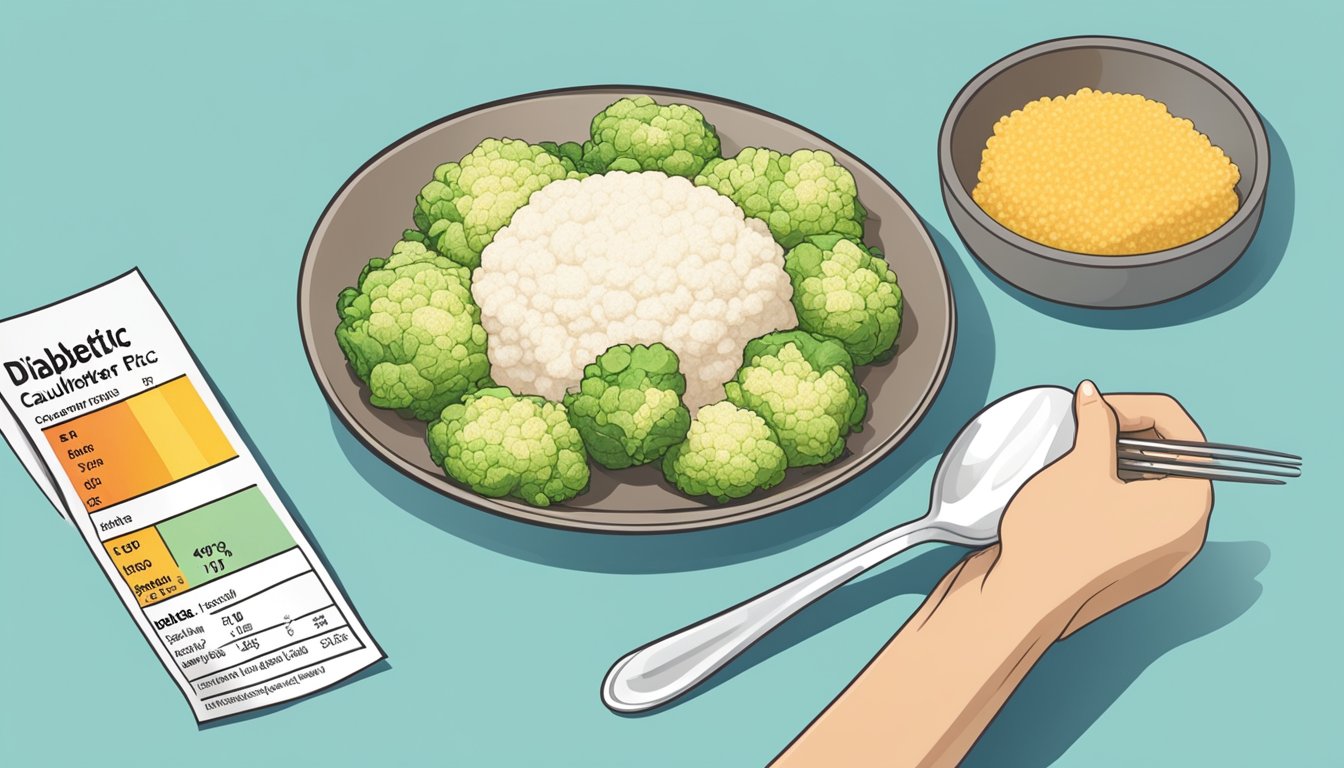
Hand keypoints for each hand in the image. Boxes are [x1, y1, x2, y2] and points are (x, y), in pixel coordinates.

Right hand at [992, 380, 1213, 636]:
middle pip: (1171, 462)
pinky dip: (1110, 490)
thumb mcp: (1081, 466)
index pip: (1185, 437)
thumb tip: (1095, 396)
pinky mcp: (1132, 564)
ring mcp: (1160, 554)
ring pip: (1150, 488)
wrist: (1019, 602)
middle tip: (1088, 425)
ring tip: (1078, 455)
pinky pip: (1133, 514)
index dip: (1140, 409)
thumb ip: (1098, 422)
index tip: (1100, 406)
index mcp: (1189, 507)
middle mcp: (1185, 534)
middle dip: (1129, 434)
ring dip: (1117, 461)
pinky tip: (1075, 487)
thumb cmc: (1056, 539)